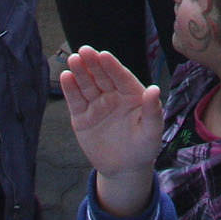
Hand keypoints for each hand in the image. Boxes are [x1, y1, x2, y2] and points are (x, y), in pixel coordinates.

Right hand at [59, 46, 163, 217]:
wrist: (125, 169)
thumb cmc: (144, 147)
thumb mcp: (152, 131)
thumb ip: (152, 111)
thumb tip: (154, 89)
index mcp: (132, 94)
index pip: (121, 77)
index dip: (112, 66)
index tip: (104, 55)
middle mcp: (113, 95)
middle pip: (102, 77)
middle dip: (93, 64)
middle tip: (84, 51)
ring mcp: (96, 105)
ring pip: (87, 85)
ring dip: (79, 72)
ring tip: (73, 60)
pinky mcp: (82, 117)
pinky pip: (76, 101)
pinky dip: (70, 89)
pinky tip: (66, 76)